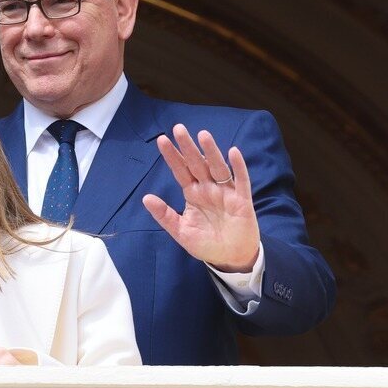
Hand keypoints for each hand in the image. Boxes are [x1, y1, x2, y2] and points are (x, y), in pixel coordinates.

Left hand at [142, 124, 259, 271]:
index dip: (172, 156)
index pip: (180, 170)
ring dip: (211, 151)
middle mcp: (208, 188)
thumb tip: (145, 198)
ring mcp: (226, 192)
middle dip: (188, 147)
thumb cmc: (206, 244)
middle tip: (178, 128)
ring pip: (217, 167)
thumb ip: (164, 215)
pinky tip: (233, 152)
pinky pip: (241, 180)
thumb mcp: (180, 231)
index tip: (162, 140)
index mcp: (192, 193)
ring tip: (203, 135)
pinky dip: (238, 166)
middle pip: (197, 163)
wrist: (231, 258)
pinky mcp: (242, 200)